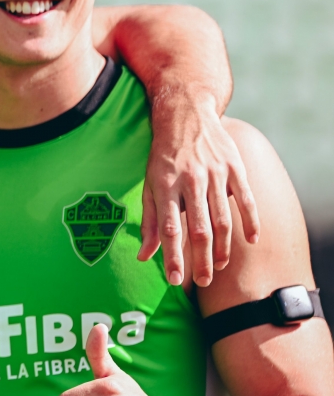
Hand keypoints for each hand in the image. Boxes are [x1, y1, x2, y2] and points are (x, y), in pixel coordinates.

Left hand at [140, 98, 259, 286]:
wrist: (186, 113)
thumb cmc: (163, 156)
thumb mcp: (149, 184)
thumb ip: (150, 221)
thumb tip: (144, 256)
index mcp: (164, 184)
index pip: (169, 228)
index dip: (172, 256)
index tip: (174, 280)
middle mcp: (190, 180)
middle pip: (199, 228)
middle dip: (201, 260)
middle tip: (202, 281)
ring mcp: (215, 173)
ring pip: (223, 219)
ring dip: (223, 247)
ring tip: (218, 267)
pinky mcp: (235, 167)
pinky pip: (247, 200)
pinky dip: (251, 222)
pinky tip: (251, 241)